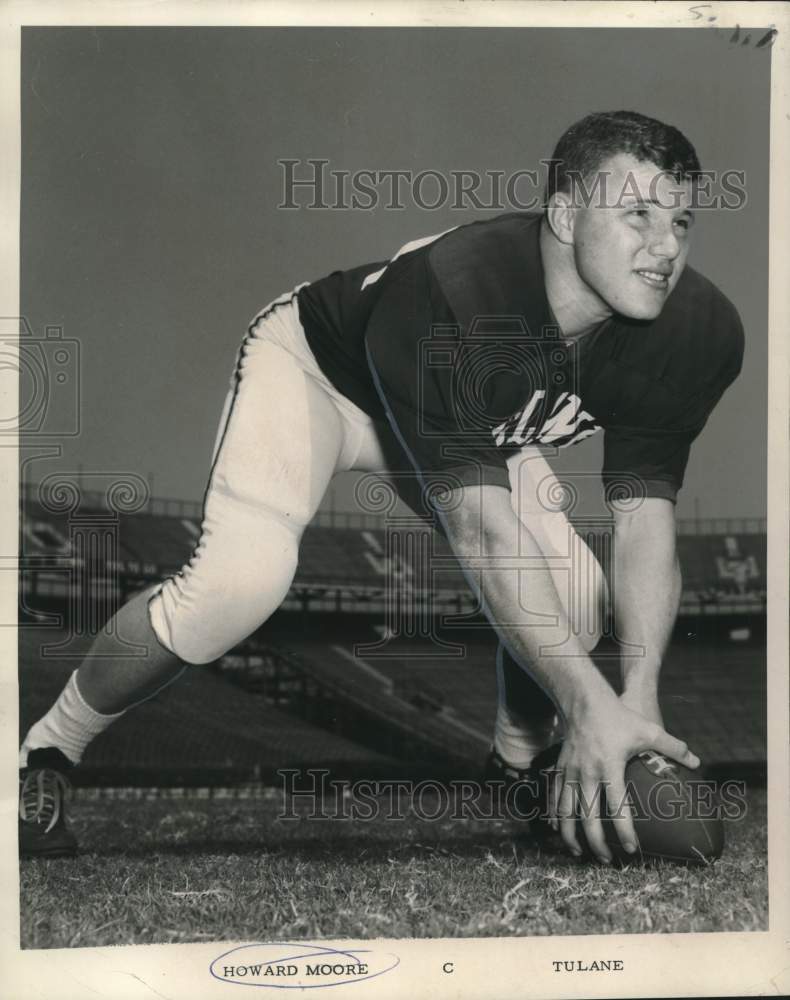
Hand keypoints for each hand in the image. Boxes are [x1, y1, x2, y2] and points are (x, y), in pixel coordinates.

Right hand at [550, 688, 698, 862]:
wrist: (584, 700)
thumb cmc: (618, 716)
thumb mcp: (648, 729)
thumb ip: (673, 747)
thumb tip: (696, 762)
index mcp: (610, 766)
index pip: (617, 807)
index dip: (624, 831)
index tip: (631, 850)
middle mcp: (587, 772)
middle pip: (587, 816)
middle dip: (596, 843)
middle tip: (606, 861)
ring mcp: (570, 771)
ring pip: (566, 811)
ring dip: (571, 835)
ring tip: (578, 853)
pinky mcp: (561, 767)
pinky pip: (554, 797)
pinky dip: (555, 816)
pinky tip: (558, 830)